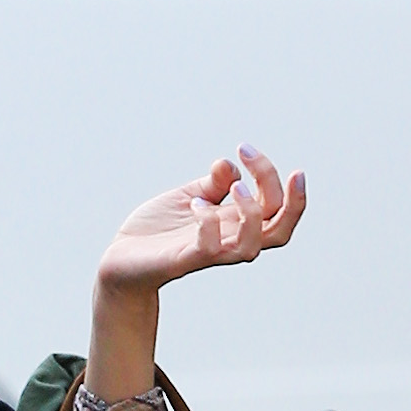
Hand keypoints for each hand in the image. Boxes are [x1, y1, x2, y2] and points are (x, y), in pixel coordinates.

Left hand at [86, 148, 306, 399]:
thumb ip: (211, 183)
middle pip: (281, 230)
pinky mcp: (184, 261)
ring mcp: (209, 253)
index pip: (276, 206)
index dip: (272, 176)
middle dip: (289, 198)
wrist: (121, 261)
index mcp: (234, 223)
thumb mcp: (188, 197)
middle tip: (269, 163)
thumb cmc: (157, 232)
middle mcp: (228, 240)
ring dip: (252, 212)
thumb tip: (229, 165)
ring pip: (252, 247)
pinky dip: (208, 222)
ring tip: (235, 187)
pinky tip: (193, 204)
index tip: (245, 149)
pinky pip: (210, 249)